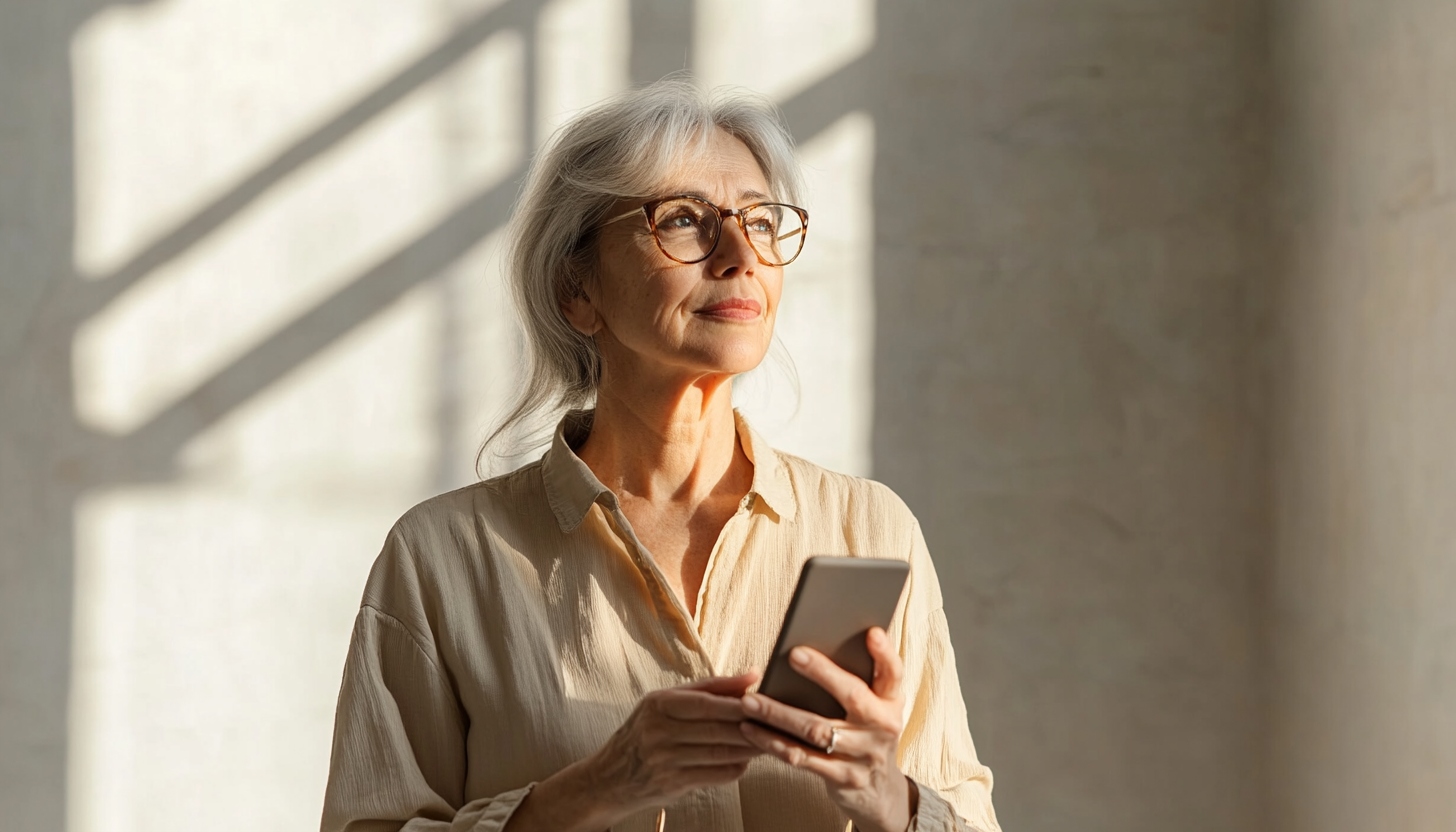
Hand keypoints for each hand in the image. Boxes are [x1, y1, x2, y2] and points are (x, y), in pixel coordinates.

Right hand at [507, 672, 762, 831]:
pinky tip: (749, 759)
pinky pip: (716, 775)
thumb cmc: (644, 732)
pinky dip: (737, 767)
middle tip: (781, 722)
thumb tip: (753, 674)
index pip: (706, 703)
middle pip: (717, 729)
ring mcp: (664, 762)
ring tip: (773, 739)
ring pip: (721, 754)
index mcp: (658, 704)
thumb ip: (711, 687)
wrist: (608, 779)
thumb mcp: (666, 702)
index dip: (739, 703)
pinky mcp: (672, 785)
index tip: (767, 699)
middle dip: (753, 726)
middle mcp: (658, 732)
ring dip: (752, 748)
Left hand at [739, 628, 916, 831]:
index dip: (884, 653)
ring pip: (817, 730)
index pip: (893, 673)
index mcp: (891, 702)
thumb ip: (863, 678)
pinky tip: (752, 730)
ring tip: (750, 701)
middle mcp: (883, 726)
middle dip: (823, 673)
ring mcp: (863, 754)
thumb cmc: (868, 732)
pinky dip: (774, 743)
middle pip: (853, 696)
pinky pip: (803, 758)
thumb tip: (828, 639)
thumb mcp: (878, 707)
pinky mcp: (843, 777)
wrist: (879, 790)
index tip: (871, 632)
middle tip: (793, 654)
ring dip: (780, 714)